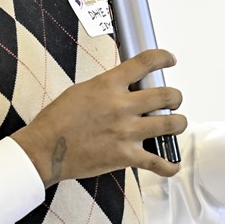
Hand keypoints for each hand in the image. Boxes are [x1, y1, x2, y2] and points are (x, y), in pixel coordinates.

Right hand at [11, 49, 186, 186]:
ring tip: (176, 123)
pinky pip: (158, 162)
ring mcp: (126, 132)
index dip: (163, 58)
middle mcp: (122, 106)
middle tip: (173, 100)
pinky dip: (169, 165)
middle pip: (167, 95)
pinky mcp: (125, 156)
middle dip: (175, 97)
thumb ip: (108, 86)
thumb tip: (127, 85)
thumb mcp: (83, 90)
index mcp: (109, 84)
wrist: (46, 149)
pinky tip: (172, 164)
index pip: (145, 62)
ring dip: (179, 123)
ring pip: (171, 124)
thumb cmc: (59, 118)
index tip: (170, 60)